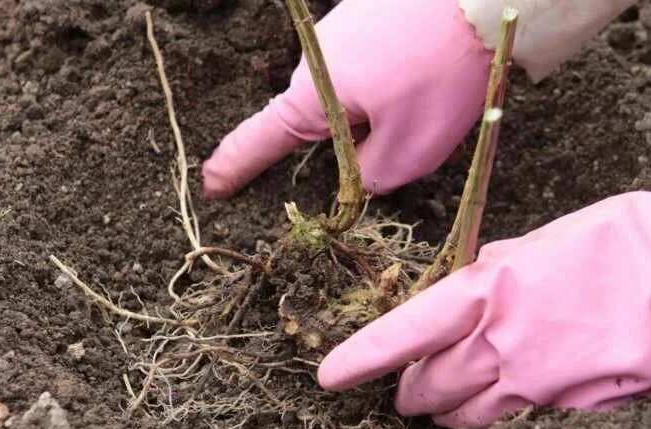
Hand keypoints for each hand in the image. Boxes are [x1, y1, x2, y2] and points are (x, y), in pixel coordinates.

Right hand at [202, 0, 491, 197]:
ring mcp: (342, 33)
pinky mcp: (370, 18)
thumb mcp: (410, 149)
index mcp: (312, 97)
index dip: (236, 169)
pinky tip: (439, 75)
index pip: (260, 142)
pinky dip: (404, 83)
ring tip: (437, 100)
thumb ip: (374, 177)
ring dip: (391, 112)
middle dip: (364, 143)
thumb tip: (363, 175)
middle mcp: (315, 62)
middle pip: (326, 124)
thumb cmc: (439, 74)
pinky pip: (378, 67)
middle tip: (414, 138)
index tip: (211, 188)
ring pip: (358, 96)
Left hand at [318, 192, 650, 428]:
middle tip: (408, 385)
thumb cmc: (630, 243)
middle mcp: (503, 345)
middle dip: (412, 388)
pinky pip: (510, 422)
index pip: (409, 331)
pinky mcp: (566, 411)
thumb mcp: (551, 238)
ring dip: (446, 408)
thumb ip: (501, 266)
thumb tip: (471, 281)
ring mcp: (535, 385)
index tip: (330, 375)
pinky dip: (492, 417)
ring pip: (464, 415)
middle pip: (430, 386)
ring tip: (445, 399)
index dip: (363, 356)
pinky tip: (502, 401)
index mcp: (492, 291)